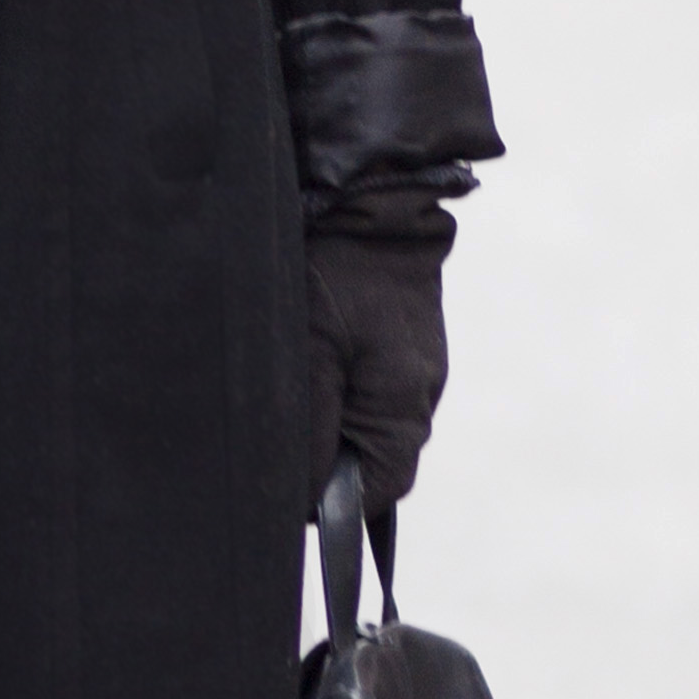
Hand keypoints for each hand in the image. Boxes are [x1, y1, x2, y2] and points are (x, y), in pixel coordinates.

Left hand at [304, 209, 450, 511]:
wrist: (371, 197)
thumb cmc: (334, 272)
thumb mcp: (309, 352)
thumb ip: (310, 426)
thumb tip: (306, 495)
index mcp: (404, 403)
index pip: (381, 490)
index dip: (333, 502)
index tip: (287, 489)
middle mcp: (421, 392)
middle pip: (376, 462)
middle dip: (328, 462)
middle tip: (278, 437)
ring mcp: (416, 367)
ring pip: (370, 427)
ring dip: (330, 425)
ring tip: (292, 391)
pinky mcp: (403, 344)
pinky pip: (371, 391)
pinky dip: (338, 393)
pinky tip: (310, 367)